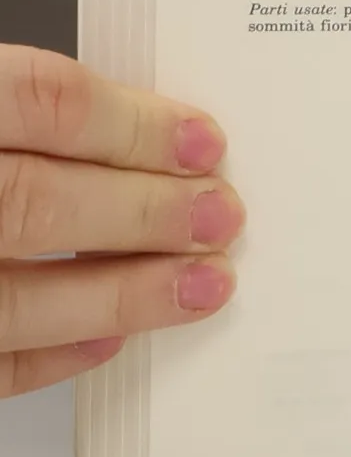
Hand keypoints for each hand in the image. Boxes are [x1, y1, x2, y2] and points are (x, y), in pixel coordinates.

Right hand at [0, 46, 239, 397]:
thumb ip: (30, 116)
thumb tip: (144, 134)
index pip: (39, 101)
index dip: (132, 123)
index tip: (206, 142)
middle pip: (31, 201)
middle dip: (145, 212)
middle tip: (223, 215)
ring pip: (9, 300)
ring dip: (119, 295)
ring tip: (205, 286)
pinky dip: (49, 356)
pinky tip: (109, 337)